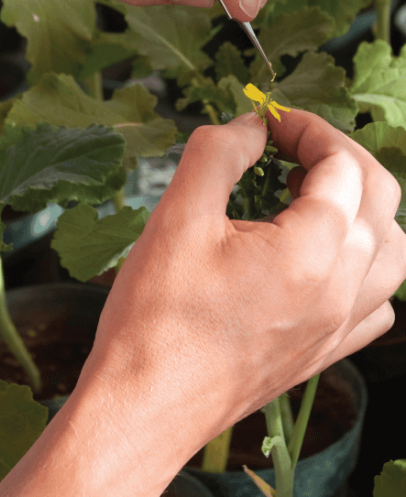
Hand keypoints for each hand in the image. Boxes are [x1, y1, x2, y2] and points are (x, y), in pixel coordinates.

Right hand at [72, 109, 405, 483]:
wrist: (145, 406)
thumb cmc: (156, 317)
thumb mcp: (176, 216)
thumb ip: (218, 154)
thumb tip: (251, 125)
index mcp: (310, 253)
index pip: (342, 165)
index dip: (306, 128)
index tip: (267, 121)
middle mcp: (340, 291)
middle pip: (380, 198)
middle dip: (338, 155)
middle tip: (286, 144)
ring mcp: (337, 327)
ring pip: (391, 251)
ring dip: (360, 207)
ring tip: (305, 194)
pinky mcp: (323, 353)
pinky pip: (375, 301)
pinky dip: (361, 263)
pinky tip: (317, 256)